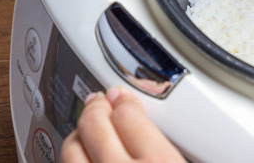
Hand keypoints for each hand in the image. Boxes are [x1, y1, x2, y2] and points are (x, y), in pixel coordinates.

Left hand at [61, 87, 184, 161]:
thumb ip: (181, 149)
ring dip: (78, 136)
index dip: (125, 101)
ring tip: (86, 132)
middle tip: (100, 102)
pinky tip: (82, 158)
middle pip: (94, 124)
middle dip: (96, 108)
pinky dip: (75, 159)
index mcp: (159, 161)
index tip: (125, 97)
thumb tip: (181, 138)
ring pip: (71, 149)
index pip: (129, 114)